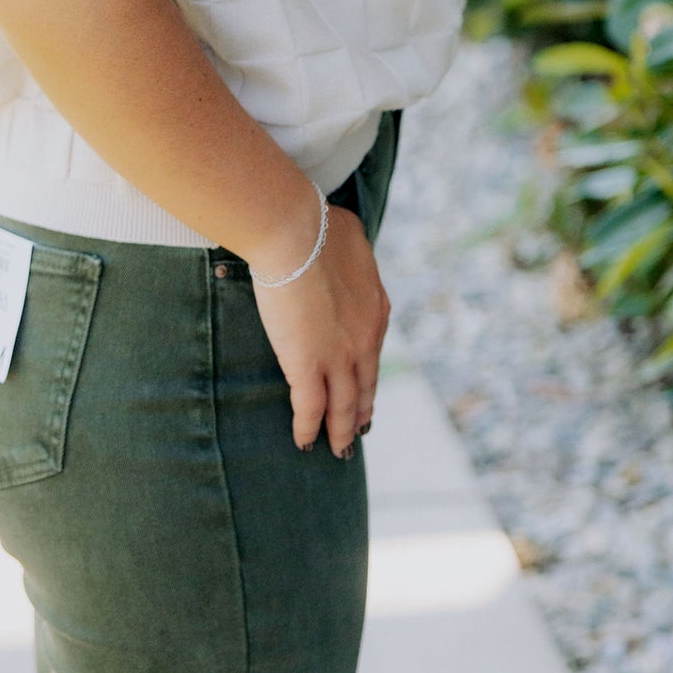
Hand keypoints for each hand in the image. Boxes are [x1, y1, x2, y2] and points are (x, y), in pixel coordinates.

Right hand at [250, 204, 390, 456]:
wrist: (296, 233)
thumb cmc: (317, 224)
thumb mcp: (352, 237)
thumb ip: (354, 255)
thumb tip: (347, 250)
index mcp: (377, 308)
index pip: (374, 351)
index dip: (368, 373)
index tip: (365, 386)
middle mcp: (366, 339)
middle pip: (365, 385)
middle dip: (362, 410)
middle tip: (358, 430)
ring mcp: (339, 356)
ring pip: (344, 406)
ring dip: (341, 430)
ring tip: (338, 449)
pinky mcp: (308, 366)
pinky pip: (310, 409)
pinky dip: (308, 428)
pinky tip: (304, 442)